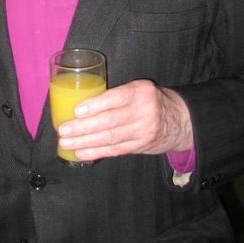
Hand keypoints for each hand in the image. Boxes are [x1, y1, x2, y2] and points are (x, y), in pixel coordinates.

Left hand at [58, 80, 193, 160]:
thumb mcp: (138, 89)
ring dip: (85, 142)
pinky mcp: (141, 146)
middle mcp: (143, 112)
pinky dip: (96, 152)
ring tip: (66, 143)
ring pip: (110, 138)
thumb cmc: (148, 100)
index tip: (76, 111)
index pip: (115, 98)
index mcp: (140, 92)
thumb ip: (116, 95)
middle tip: (63, 130)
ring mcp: (143, 131)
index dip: (95, 105)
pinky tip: (81, 152)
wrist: (179, 120)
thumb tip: (80, 102)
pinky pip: (115, 150)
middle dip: (83, 127)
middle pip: (110, 121)